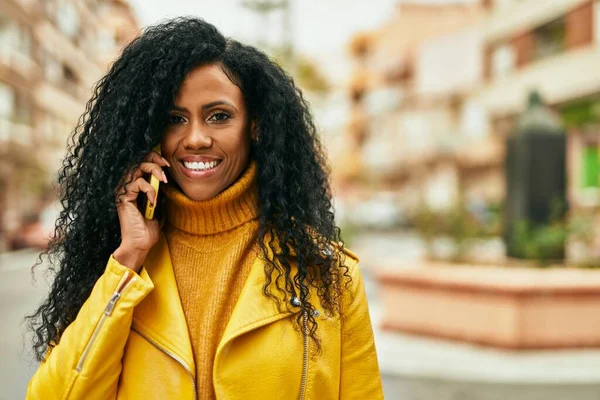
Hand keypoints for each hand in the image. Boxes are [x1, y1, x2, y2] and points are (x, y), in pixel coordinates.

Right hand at [114, 150, 169, 270]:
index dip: (154, 160)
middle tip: (166, 166)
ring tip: (163, 180)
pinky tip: (154, 201)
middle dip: (154, 160)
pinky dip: (149, 189)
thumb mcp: (159, 208)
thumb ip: (161, 196)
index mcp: (135, 188)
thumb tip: (169, 185)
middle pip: (138, 162)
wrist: (141, 244)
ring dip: (153, 171)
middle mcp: (127, 187)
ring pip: (137, 168)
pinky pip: (137, 184)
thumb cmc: (148, 230)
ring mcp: (124, 191)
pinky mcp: (123, 198)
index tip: (168, 165)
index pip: (142, 165)